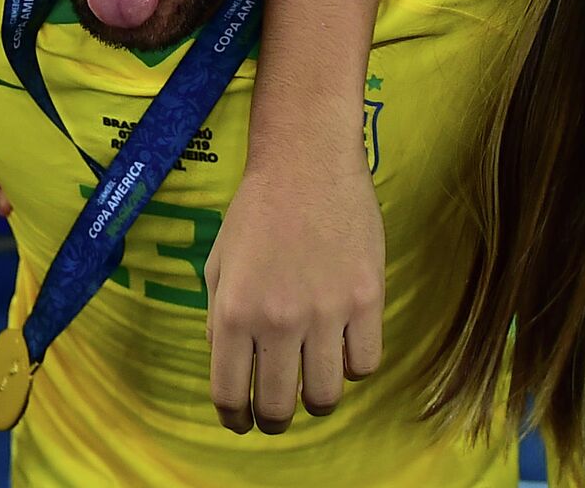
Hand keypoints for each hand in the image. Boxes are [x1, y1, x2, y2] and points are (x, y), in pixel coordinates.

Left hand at [205, 155, 383, 433]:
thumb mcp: (218, 264)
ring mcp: (326, 312)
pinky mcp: (367, 300)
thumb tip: (230, 366)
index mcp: (234, 312)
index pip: (230, 394)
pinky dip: (354, 368)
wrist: (306, 162)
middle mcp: (278, 321)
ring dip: (317, 401)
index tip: (241, 422)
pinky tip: (344, 351)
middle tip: (276, 416)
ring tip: (314, 388)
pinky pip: (366, 364)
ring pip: (327, 396)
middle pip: (279, 406)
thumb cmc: (256, 210)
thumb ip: (218, 319)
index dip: (234, 419)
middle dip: (273, 421)